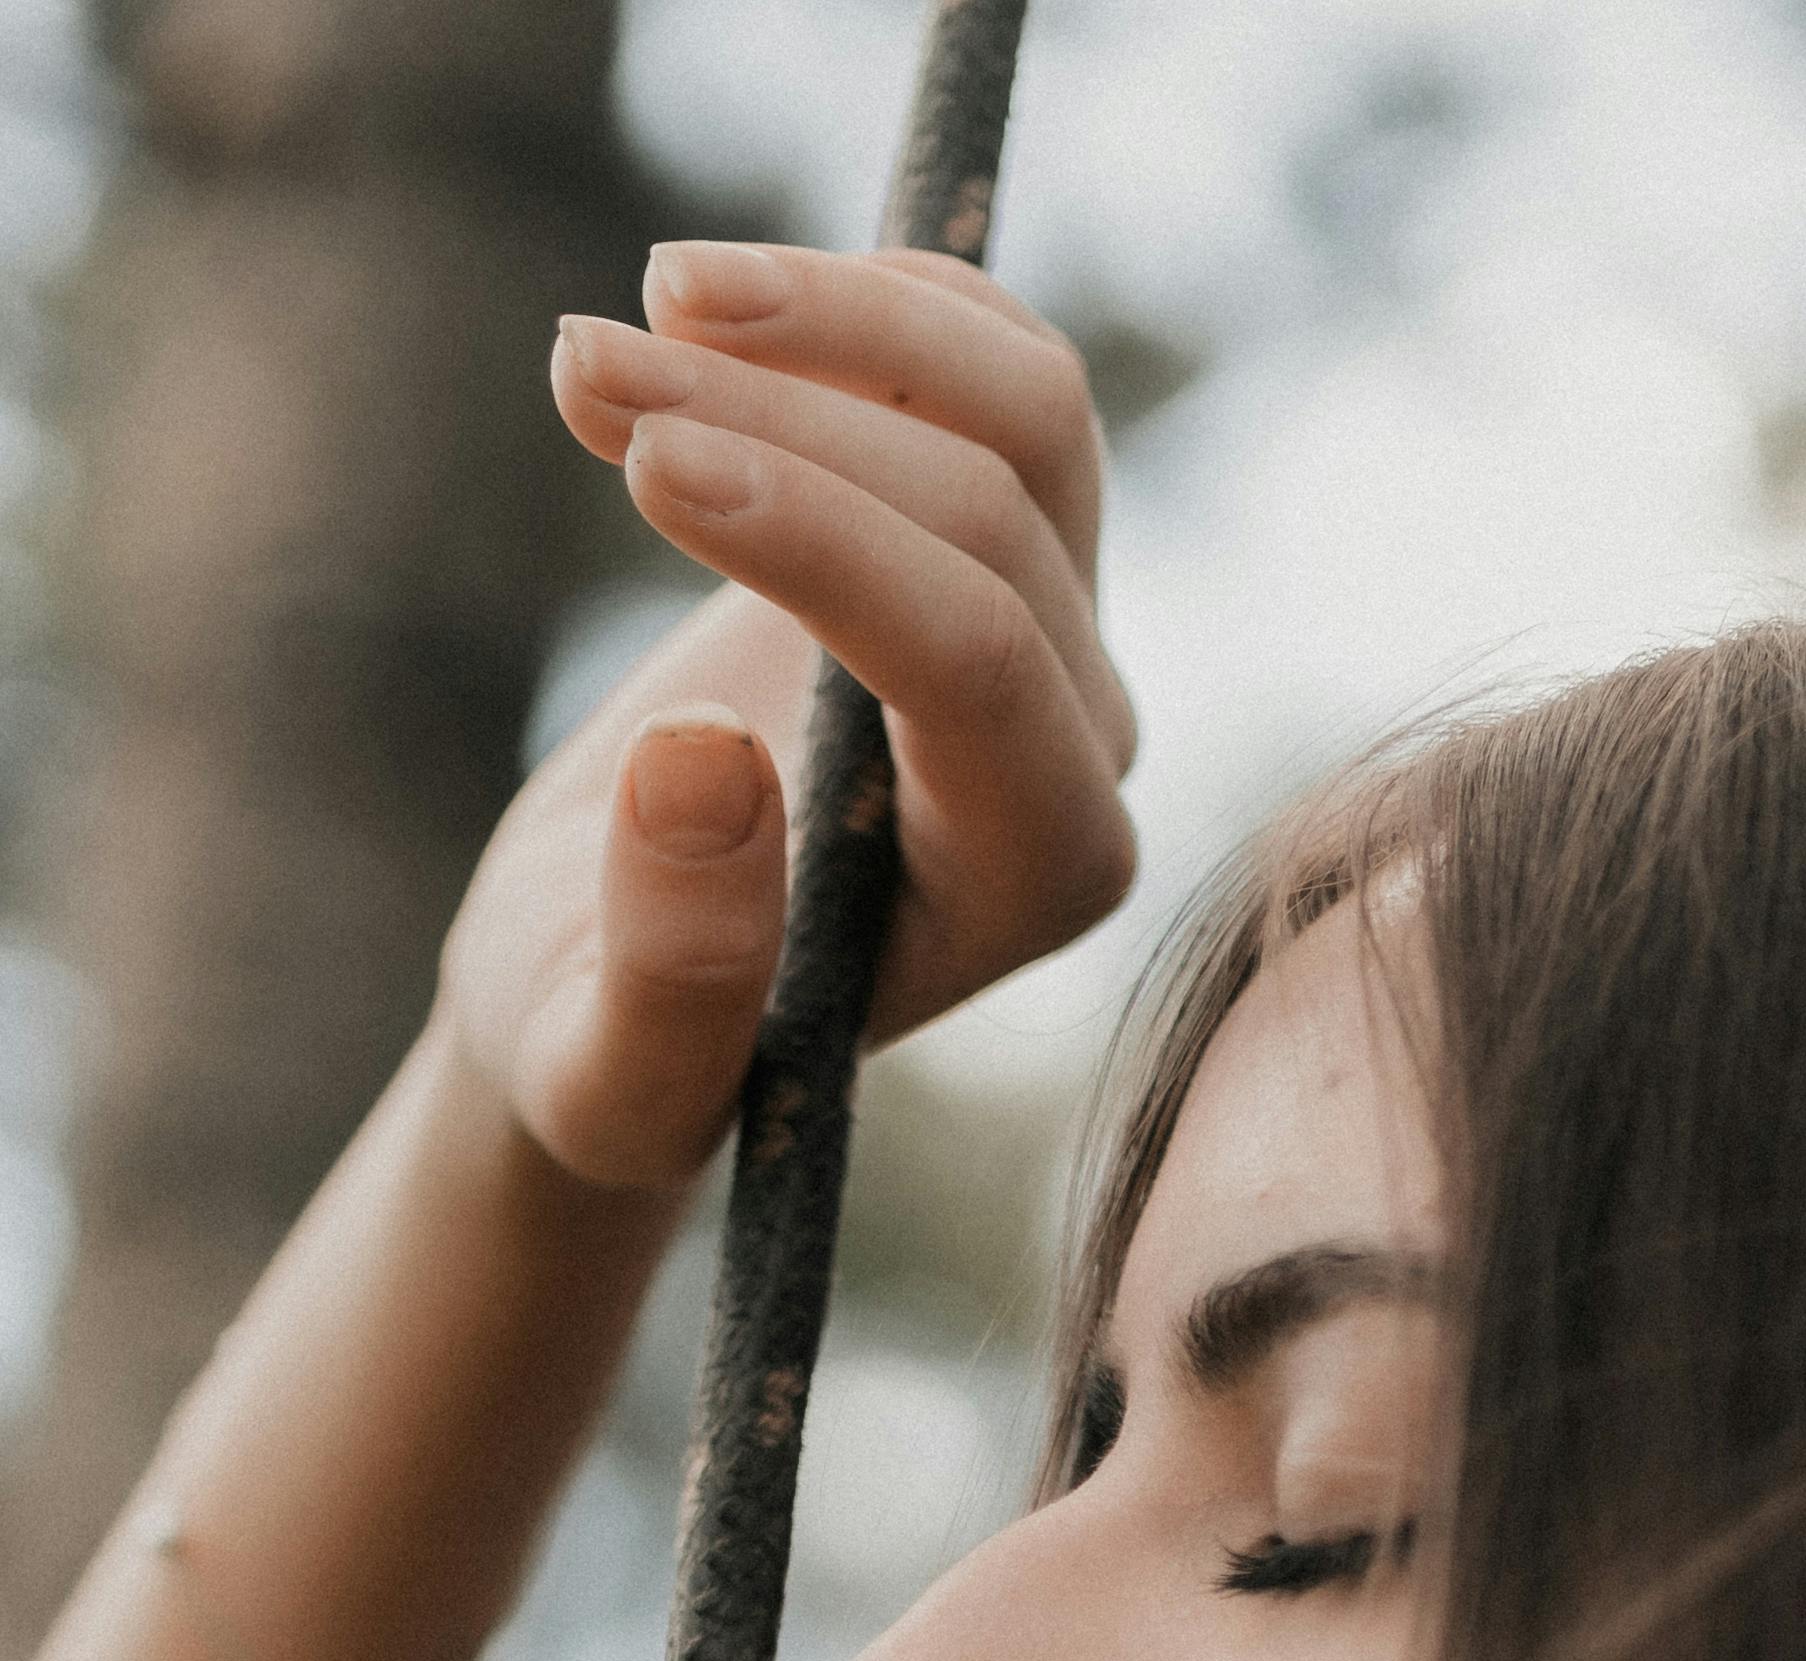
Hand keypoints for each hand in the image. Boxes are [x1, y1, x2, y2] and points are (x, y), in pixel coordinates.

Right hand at [439, 241, 1137, 1193]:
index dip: (824, 541)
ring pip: (1023, 404)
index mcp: (1031, 883)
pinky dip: (861, 302)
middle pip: (994, 508)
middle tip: (574, 364)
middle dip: (780, 414)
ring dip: (828, 316)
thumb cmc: (613, 1046)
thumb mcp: (603, 1065)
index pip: (978, 663)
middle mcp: (1082, 749)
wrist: (616, 982)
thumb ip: (669, 974)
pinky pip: (993, 364)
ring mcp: (1059, 633)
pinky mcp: (1003, 543)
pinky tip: (705, 305)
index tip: (644, 462)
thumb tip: (700, 763)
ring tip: (637, 304)